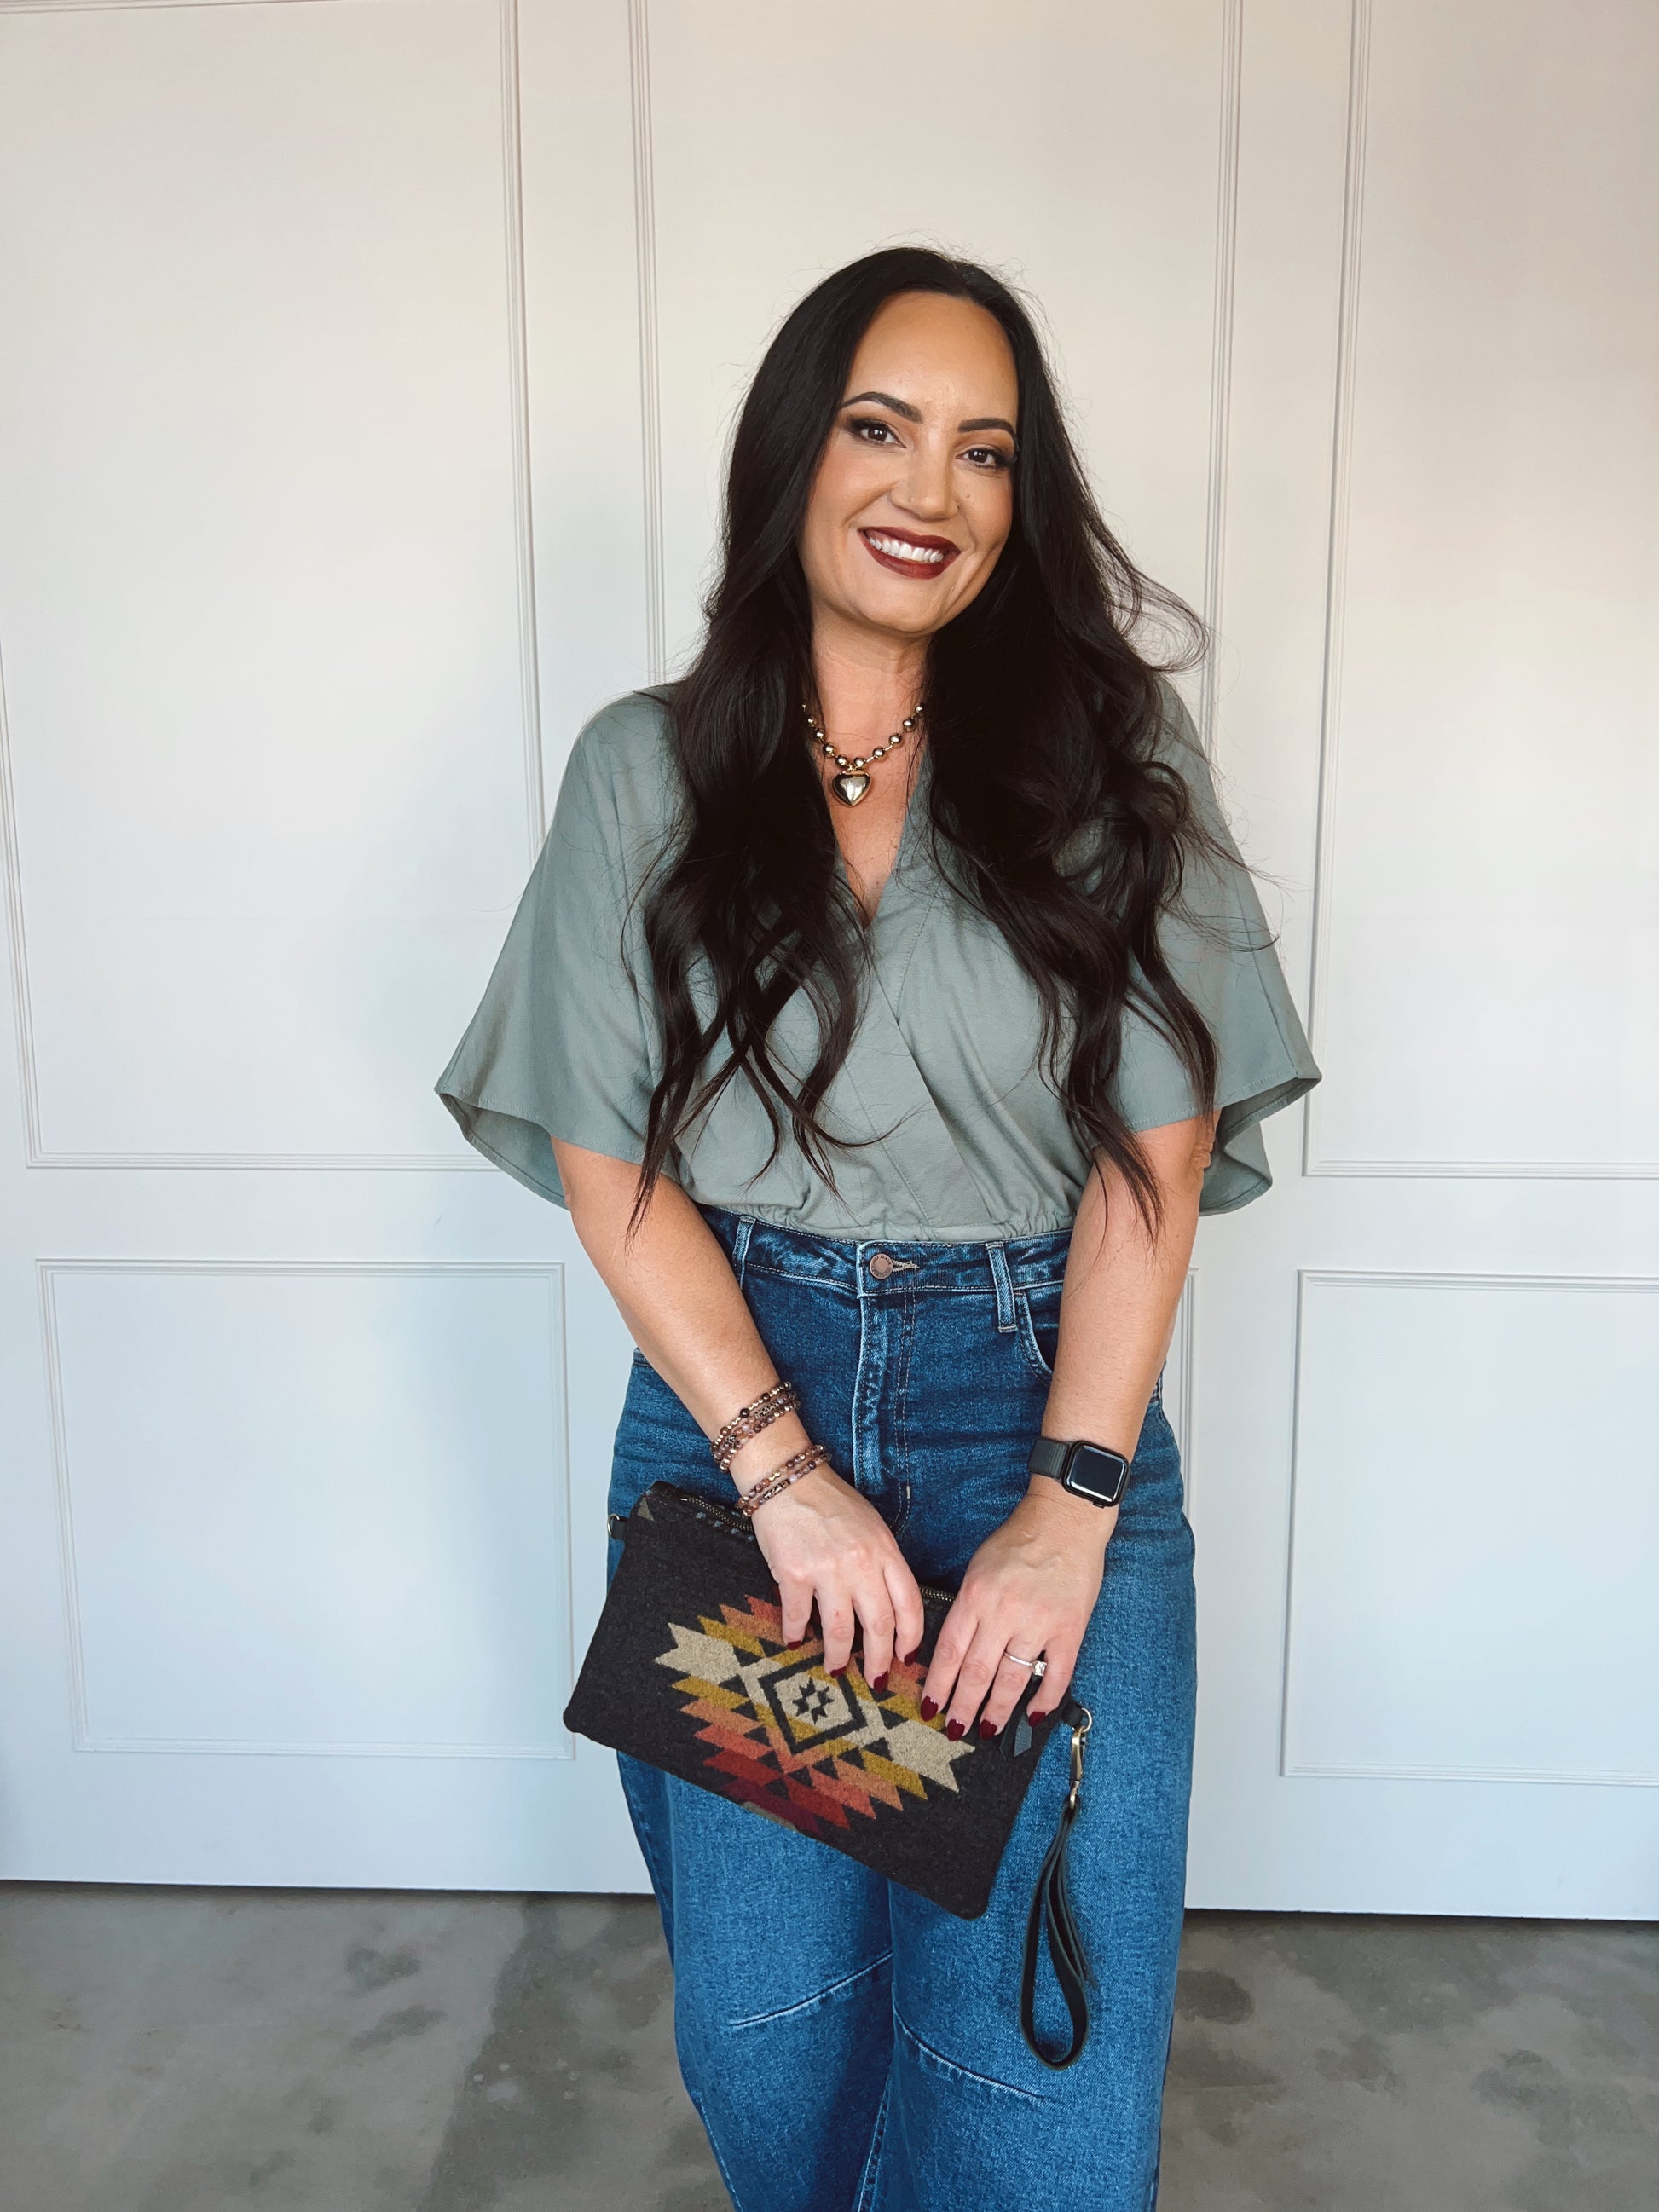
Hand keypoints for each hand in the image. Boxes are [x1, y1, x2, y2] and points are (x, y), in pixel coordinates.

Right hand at [749, 1464, 924, 1689]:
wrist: (787, 1478)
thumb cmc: (831, 1503)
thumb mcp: (871, 1527)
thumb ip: (882, 1563)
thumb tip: (887, 1608)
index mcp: (885, 1550)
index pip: (909, 1604)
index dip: (911, 1638)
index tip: (906, 1658)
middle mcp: (861, 1563)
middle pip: (879, 1626)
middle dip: (879, 1661)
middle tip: (875, 1680)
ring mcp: (827, 1569)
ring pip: (841, 1631)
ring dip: (839, 1657)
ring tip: (836, 1669)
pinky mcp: (793, 1573)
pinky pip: (799, 1616)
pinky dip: (796, 1634)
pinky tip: (795, 1641)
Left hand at [921, 1479, 1116, 1738]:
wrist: (1065, 1521)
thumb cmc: (1018, 1541)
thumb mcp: (978, 1568)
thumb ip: (967, 1607)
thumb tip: (953, 1651)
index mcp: (976, 1596)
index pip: (950, 1651)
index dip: (939, 1685)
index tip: (930, 1708)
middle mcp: (1003, 1613)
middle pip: (977, 1672)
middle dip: (963, 1706)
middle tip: (955, 1730)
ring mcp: (1039, 1623)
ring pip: (1013, 1679)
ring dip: (998, 1709)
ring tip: (987, 1729)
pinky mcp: (1070, 1629)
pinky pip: (1057, 1674)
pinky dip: (1045, 1699)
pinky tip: (1033, 1714)